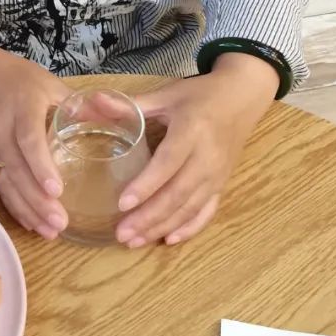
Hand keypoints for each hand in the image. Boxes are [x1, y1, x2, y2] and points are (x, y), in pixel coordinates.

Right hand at [0, 18, 69, 238]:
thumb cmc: (15, 77)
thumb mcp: (48, 83)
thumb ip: (77, 104)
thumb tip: (113, 120)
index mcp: (22, 108)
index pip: (29, 140)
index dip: (41, 166)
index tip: (57, 190)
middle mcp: (2, 132)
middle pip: (18, 171)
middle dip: (38, 201)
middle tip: (61, 224)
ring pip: (8, 185)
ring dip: (28, 211)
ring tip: (51, 232)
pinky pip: (1, 188)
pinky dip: (16, 208)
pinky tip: (32, 225)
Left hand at [115, 53, 276, 247]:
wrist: (243, 97)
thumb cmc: (200, 95)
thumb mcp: (166, 94)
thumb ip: (130, 104)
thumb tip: (93, 102)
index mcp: (192, 130)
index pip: (168, 163)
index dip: (146, 185)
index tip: (122, 203)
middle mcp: (207, 156)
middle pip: (178, 193)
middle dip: (149, 217)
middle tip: (122, 233)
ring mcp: (217, 174)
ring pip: (190, 207)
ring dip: (163, 227)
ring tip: (135, 241)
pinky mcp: (222, 183)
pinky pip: (207, 211)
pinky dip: (189, 228)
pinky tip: (169, 239)